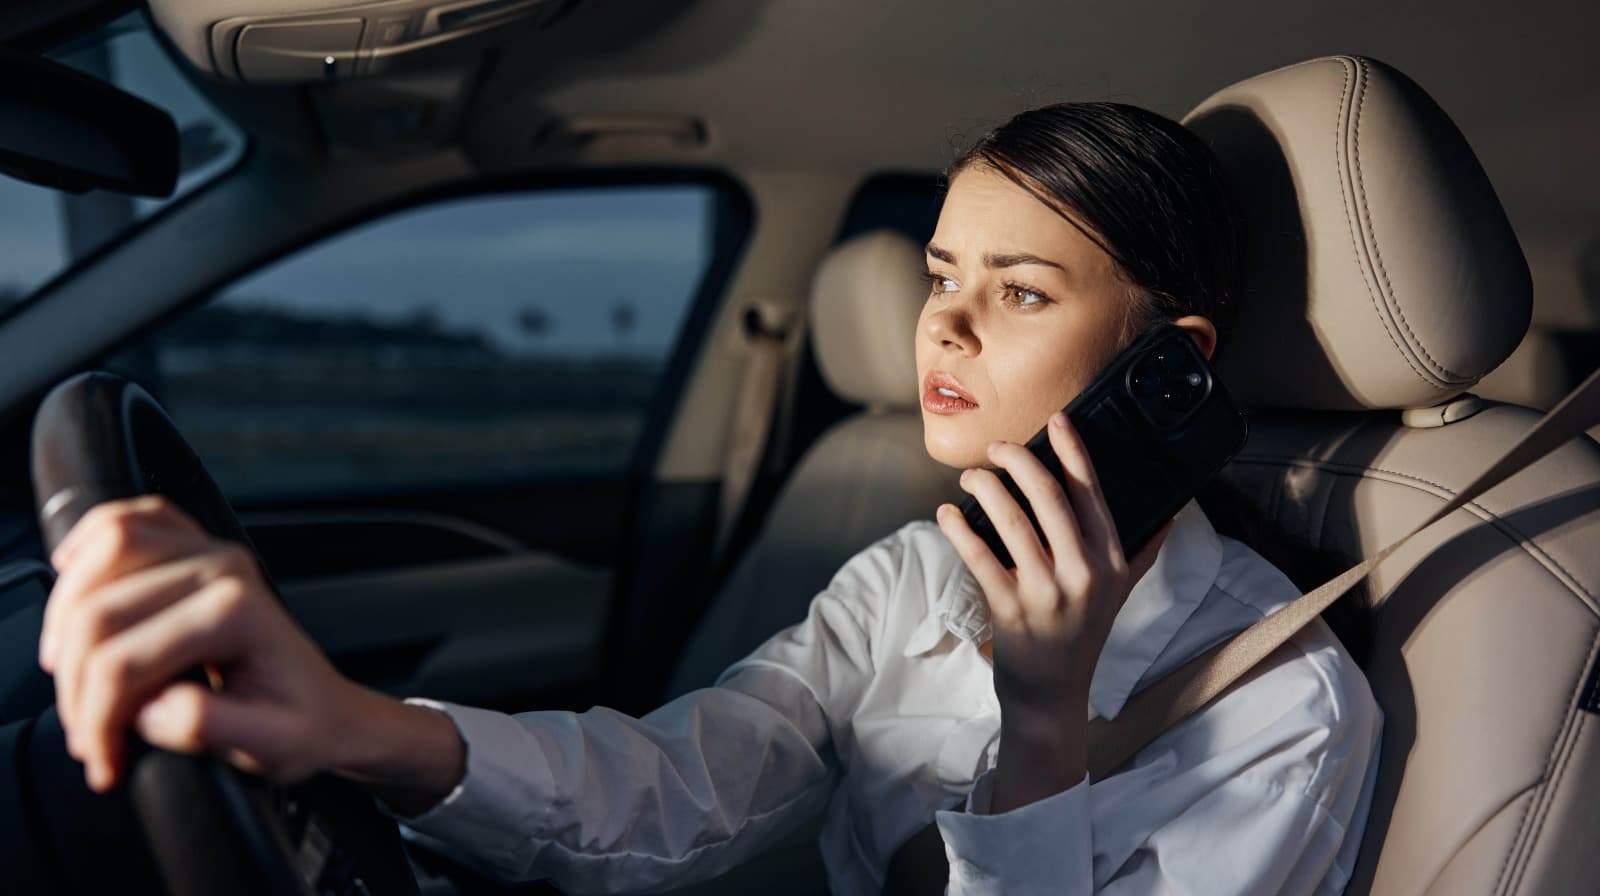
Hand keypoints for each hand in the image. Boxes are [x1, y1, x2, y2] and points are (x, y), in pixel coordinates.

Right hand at [40, 496, 369, 791]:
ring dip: (65, 616)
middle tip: (86, 733)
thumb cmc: (300, 725)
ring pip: (101, 554)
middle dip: (73, 683)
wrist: (325, 709)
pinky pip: (128, 520)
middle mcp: (221, 569)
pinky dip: (89, 544)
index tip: (101, 759)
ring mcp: (208, 551)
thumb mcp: (267, 745)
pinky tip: (73, 578)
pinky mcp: (195, 548)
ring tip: (70, 674)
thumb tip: (148, 708)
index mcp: (237, 613)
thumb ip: (206, 726)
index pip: (122, 663)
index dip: (96, 720)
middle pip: (96, 613)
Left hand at [935, 412, 1170, 809]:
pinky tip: (947, 513)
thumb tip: (1170, 511)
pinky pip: (978, 555)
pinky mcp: (1010, 609)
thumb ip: (1141, 551)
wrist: (1052, 694)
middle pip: (1048, 495)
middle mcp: (1084, 573)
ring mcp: (1046, 592)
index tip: (1056, 420)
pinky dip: (957, 528)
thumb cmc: (1083, 634)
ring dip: (984, 487)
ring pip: (1010, 519)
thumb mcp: (1120, 593)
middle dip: (1017, 460)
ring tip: (969, 478)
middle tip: (996, 448)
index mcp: (1113, 561)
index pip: (1092, 492)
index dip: (1072, 450)